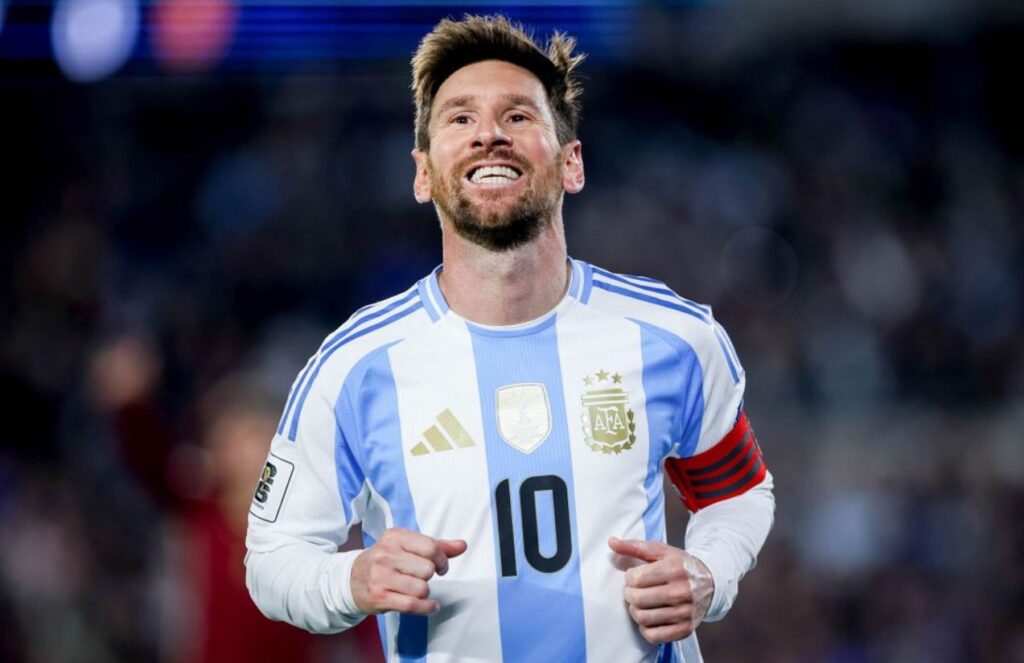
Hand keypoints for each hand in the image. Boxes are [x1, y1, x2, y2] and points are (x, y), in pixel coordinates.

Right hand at [351, 528, 466, 615]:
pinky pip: (413, 605)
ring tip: (417, 588)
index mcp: (395, 537)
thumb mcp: (407, 546)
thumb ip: (437, 546)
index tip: (442, 565)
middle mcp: (386, 555)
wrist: (352, 579)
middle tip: (423, 577)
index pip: (431, 547)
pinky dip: (427, 608)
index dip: (442, 559)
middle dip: (430, 575)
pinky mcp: (380, 597)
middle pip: (428, 569)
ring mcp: (381, 577)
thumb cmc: (386, 561)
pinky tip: (431, 606)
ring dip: (425, 591)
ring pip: (422, 588)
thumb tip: (462, 545)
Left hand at [608, 537, 713, 643]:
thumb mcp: (660, 551)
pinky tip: (649, 618)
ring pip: (644, 618)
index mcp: (674, 570)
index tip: (635, 576)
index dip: (629, 577)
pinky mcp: (685, 629)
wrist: (711, 583)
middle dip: (629, 594)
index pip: (636, 578)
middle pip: (638, 599)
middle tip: (634, 591)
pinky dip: (645, 628)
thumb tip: (611, 542)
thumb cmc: (680, 565)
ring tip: (640, 604)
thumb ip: (634, 546)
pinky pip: (654, 636)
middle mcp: (681, 592)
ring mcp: (684, 612)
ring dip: (635, 611)